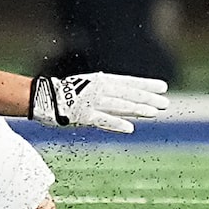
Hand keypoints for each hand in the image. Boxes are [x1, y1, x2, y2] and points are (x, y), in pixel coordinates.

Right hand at [30, 71, 169, 133]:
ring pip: (120, 105)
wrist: (44, 97)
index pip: (130, 82)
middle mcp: (100, 89)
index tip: (163, 87)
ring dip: (137, 109)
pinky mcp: (83, 115)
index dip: (147, 85)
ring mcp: (92, 101)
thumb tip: (131, 102)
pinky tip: (130, 128)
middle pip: (128, 94)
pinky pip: (102, 120)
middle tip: (165, 103)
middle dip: (147, 98)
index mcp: (103, 80)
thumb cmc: (70, 93)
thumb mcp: (93, 87)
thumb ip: (111, 95)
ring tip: (153, 112)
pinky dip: (116, 123)